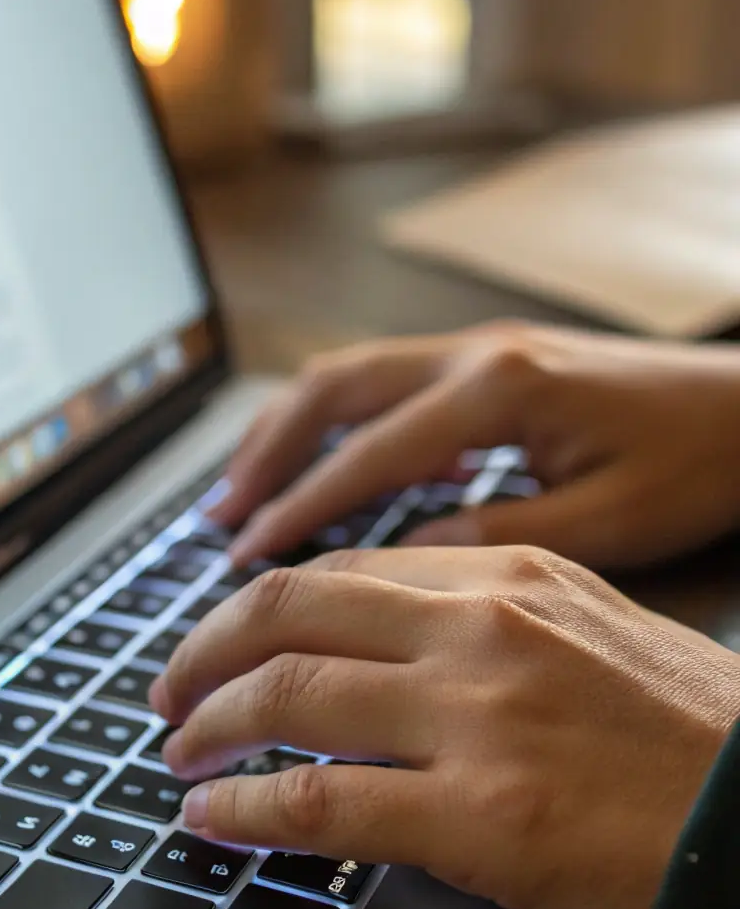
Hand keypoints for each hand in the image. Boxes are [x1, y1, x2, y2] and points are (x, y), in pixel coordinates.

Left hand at [150, 548, 739, 908]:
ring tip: (180, 759)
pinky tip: (215, 822)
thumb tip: (388, 654)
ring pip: (286, 695)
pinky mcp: (479, 818)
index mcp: (513, 576)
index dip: (260, 608)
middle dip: (203, 652)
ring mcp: (478, 718)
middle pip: (288, 610)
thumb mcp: (597, 640)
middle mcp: (484, 626)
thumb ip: (491, 628)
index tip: (225, 640)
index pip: (343, 572)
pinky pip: (317, 801)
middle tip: (169, 693)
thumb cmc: (697, 745)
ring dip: (208, 728)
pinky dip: (245, 808)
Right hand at [209, 322, 739, 569]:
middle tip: (215, 516)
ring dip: (287, 430)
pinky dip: (337, 424)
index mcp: (502, 393)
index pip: (369, 454)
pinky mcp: (489, 360)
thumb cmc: (700, 462)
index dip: (299, 508)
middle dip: (264, 453)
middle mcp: (476, 357)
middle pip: (334, 390)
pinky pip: (386, 381)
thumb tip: (408, 558)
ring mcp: (479, 350)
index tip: (244, 558)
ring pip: (350, 375)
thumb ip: (503, 539)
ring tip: (239, 489)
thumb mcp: (612, 521)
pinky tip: (328, 470)